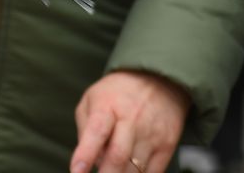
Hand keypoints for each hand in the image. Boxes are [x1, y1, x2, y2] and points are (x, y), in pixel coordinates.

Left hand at [69, 70, 188, 172]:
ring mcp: (151, 135)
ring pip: (135, 169)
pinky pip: (153, 172)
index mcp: (107, 107)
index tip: (76, 171)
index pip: (96, 132)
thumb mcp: (91, 99)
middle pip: (118, 156)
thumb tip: (89, 160)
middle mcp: (131, 121)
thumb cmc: (116, 93)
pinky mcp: (167, 146)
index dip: (85, 154)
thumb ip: (84, 129)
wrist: (159, 80)